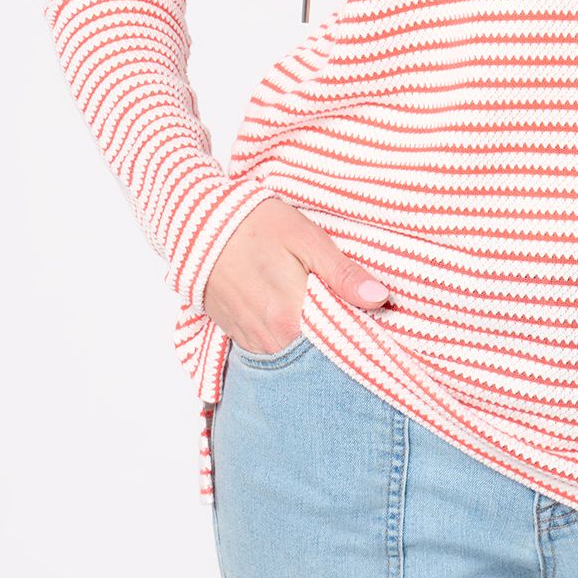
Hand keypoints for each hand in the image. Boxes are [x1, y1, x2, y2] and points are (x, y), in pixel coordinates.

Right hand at [199, 195, 388, 351]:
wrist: (197, 224)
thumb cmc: (255, 224)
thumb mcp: (306, 239)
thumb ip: (343, 274)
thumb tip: (380, 298)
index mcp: (290, 319)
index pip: (340, 342)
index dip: (360, 328)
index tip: (375, 315)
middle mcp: (270, 341)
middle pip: (318, 353)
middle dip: (337, 335)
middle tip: (347, 307)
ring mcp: (252, 342)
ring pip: (297, 353)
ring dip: (312, 336)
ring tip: (320, 305)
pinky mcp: (238, 337)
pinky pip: (274, 348)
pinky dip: (289, 336)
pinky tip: (295, 311)